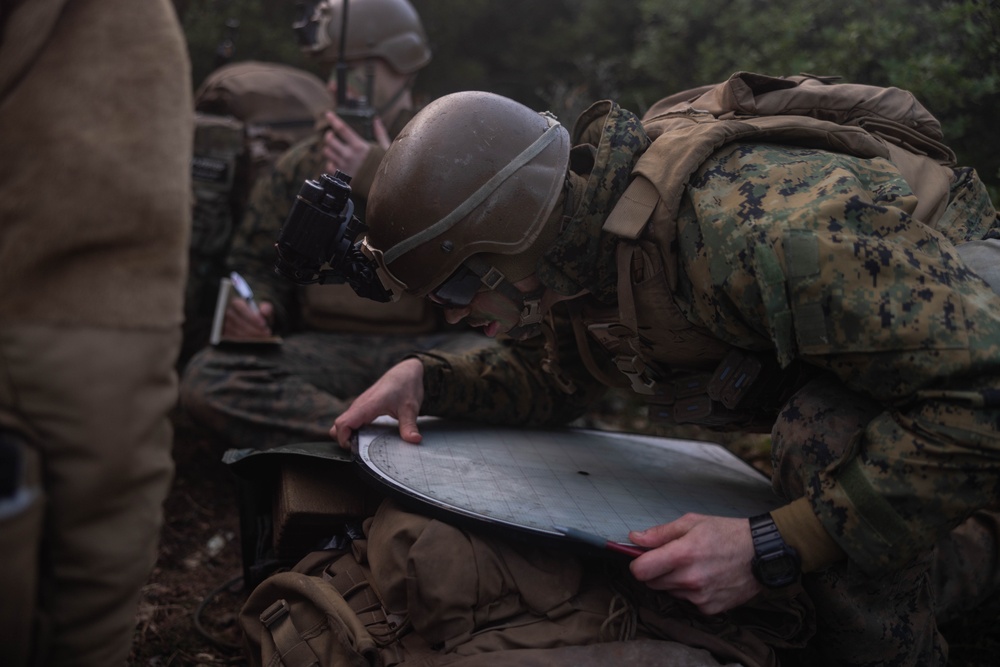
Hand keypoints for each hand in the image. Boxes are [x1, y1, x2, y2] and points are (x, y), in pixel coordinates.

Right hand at [222, 298, 273, 338]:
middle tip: (266, 333)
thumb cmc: (258, 314)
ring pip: (237, 331)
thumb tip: (264, 311)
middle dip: (254, 329)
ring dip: (251, 336)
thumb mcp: (264, 309)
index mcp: (236, 302)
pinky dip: (246, 340)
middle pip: (239, 321)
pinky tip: (255, 340)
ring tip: (263, 337)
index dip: (253, 317)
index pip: (242, 308)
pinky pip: (234, 338)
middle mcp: (227, 312)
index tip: (263, 324)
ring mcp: (225, 323)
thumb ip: (267, 308)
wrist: (254, 322)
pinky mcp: (225, 333)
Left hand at [322, 110, 389, 176]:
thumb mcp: (385, 147)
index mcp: (359, 146)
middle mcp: (349, 155)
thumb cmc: (385, 166)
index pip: (342, 129)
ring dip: (329, 148)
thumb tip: (376, 120)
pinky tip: (336, 161)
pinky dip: (331, 162)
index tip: (328, 114)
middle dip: (329, 135)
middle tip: (331, 135)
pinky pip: (329, 166)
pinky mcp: (341, 176)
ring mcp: (344, 166)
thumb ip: (379, 133)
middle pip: (330, 140)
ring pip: (327, 152)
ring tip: (333, 148)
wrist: (384, 187)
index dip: (333, 120)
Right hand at [331, 358, 424, 448]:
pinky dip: (354, 430)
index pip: (343, 423)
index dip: (343, 439)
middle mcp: (360, 405)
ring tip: (365, 445)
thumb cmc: (406, 386)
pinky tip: (369, 436)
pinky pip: (351, 420)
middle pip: (338, 425)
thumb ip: (409, 426)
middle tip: (361, 450)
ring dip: (349, 435)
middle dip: (344, 440)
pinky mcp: (363, 407)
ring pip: (343, 422)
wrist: (405, 372)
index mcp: (367, 405)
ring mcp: (360, 406)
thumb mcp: (410, 408)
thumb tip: (414, 440)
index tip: (355, 449)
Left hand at [628, 513, 761, 614]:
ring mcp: (700, 597)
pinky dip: (692, 592)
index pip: (641, 571)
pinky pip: (688, 602)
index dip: (637, 564)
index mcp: (682, 554)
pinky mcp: (710, 608)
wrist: (762, 554)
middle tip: (673, 558)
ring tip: (695, 566)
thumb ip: (660, 533)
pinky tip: (706, 578)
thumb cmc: (727, 534)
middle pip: (652, 583)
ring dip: (675, 581)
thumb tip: (634, 539)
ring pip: (670, 592)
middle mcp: (689, 579)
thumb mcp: (692, 522)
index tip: (643, 559)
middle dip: (657, 571)